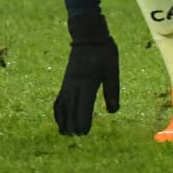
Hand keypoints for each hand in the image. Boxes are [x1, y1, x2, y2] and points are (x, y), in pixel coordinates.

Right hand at [53, 13, 119, 135]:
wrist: (88, 36)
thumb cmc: (104, 53)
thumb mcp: (112, 70)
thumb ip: (112, 90)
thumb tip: (113, 111)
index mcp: (87, 82)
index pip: (83, 105)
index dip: (83, 120)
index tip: (84, 132)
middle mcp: (74, 84)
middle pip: (71, 108)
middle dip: (73, 123)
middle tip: (76, 136)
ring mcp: (68, 82)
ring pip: (63, 105)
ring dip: (63, 119)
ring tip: (65, 132)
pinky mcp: (66, 80)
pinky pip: (59, 98)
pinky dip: (59, 110)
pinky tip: (60, 116)